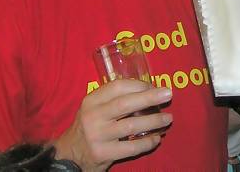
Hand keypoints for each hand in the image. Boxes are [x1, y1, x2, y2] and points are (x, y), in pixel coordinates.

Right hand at [54, 79, 172, 170]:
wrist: (71, 154)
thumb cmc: (90, 125)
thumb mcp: (95, 107)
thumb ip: (114, 98)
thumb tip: (148, 90)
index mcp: (92, 100)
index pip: (117, 86)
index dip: (138, 85)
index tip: (153, 86)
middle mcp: (94, 116)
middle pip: (125, 103)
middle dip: (149, 98)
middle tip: (168, 94)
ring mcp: (98, 136)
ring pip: (131, 125)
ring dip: (153, 121)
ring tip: (168, 118)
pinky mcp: (104, 153)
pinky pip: (131, 147)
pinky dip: (147, 142)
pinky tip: (156, 138)